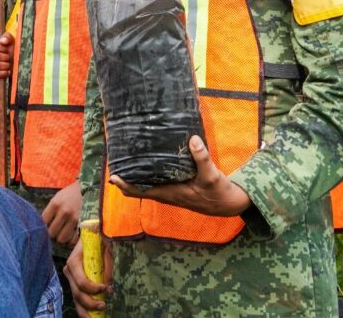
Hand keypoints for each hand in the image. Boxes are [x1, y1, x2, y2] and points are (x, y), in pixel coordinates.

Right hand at [0, 33, 13, 79]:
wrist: (8, 59)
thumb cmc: (8, 48)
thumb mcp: (10, 40)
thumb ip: (7, 37)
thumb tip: (3, 41)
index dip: (3, 48)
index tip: (8, 51)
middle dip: (5, 58)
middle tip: (9, 58)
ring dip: (4, 66)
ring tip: (9, 65)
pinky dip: (1, 74)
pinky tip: (7, 72)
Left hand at [42, 182, 80, 246]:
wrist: (88, 189)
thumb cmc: (70, 195)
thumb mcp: (57, 198)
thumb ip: (50, 211)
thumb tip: (42, 227)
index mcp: (55, 204)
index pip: (43, 222)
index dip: (43, 226)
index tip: (47, 226)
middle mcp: (64, 212)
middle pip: (52, 233)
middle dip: (52, 233)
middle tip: (55, 230)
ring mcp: (75, 219)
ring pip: (62, 238)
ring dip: (61, 237)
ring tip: (63, 233)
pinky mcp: (83, 224)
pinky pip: (73, 240)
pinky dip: (71, 239)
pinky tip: (71, 234)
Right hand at [63, 234, 111, 316]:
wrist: (92, 232)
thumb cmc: (99, 237)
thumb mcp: (105, 246)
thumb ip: (107, 264)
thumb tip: (107, 285)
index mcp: (74, 262)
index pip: (81, 282)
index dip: (93, 289)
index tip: (106, 288)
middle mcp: (69, 271)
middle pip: (77, 294)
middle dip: (90, 303)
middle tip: (104, 305)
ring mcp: (71, 278)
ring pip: (76, 299)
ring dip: (87, 310)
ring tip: (100, 314)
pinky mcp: (76, 282)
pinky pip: (78, 298)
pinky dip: (85, 308)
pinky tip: (93, 315)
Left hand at [109, 135, 251, 216]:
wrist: (229, 204)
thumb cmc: (218, 192)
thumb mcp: (211, 175)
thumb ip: (202, 158)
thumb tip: (192, 139)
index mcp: (171, 193)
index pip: (141, 192)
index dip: (126, 185)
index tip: (113, 176)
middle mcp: (167, 194)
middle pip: (139, 189)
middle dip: (127, 179)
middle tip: (116, 163)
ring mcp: (172, 193)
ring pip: (147, 186)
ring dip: (137, 177)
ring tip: (128, 161)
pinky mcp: (178, 189)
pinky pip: (157, 183)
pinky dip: (149, 176)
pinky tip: (149, 163)